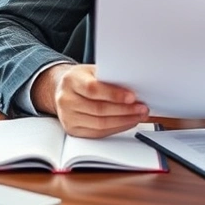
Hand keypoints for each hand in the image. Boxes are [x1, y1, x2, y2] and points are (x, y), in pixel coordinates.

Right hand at [32, 64, 148, 137]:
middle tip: (141, 108)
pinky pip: (98, 133)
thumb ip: (108, 77)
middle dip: (124, 110)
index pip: (93, 89)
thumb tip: (133, 86)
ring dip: (123, 121)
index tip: (132, 97)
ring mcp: (67, 117)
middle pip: (98, 109)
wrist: (63, 90)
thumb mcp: (93, 71)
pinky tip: (127, 123)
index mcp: (71, 80)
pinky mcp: (73, 130)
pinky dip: (116, 129)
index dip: (114, 95)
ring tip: (138, 116)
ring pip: (99, 124)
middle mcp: (66, 100)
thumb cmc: (82, 79)